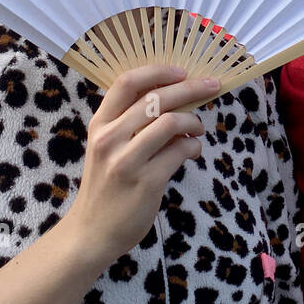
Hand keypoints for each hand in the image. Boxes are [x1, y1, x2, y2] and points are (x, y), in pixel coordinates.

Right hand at [67, 65, 217, 256]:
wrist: (92, 232)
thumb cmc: (106, 185)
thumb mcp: (106, 148)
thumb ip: (130, 123)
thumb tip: (174, 97)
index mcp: (99, 125)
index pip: (126, 83)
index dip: (157, 72)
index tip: (181, 71)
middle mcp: (109, 139)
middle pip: (155, 99)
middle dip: (190, 88)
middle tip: (212, 86)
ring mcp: (126, 161)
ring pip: (171, 122)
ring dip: (194, 121)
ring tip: (198, 129)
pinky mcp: (146, 182)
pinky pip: (179, 151)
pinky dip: (194, 146)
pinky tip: (193, 150)